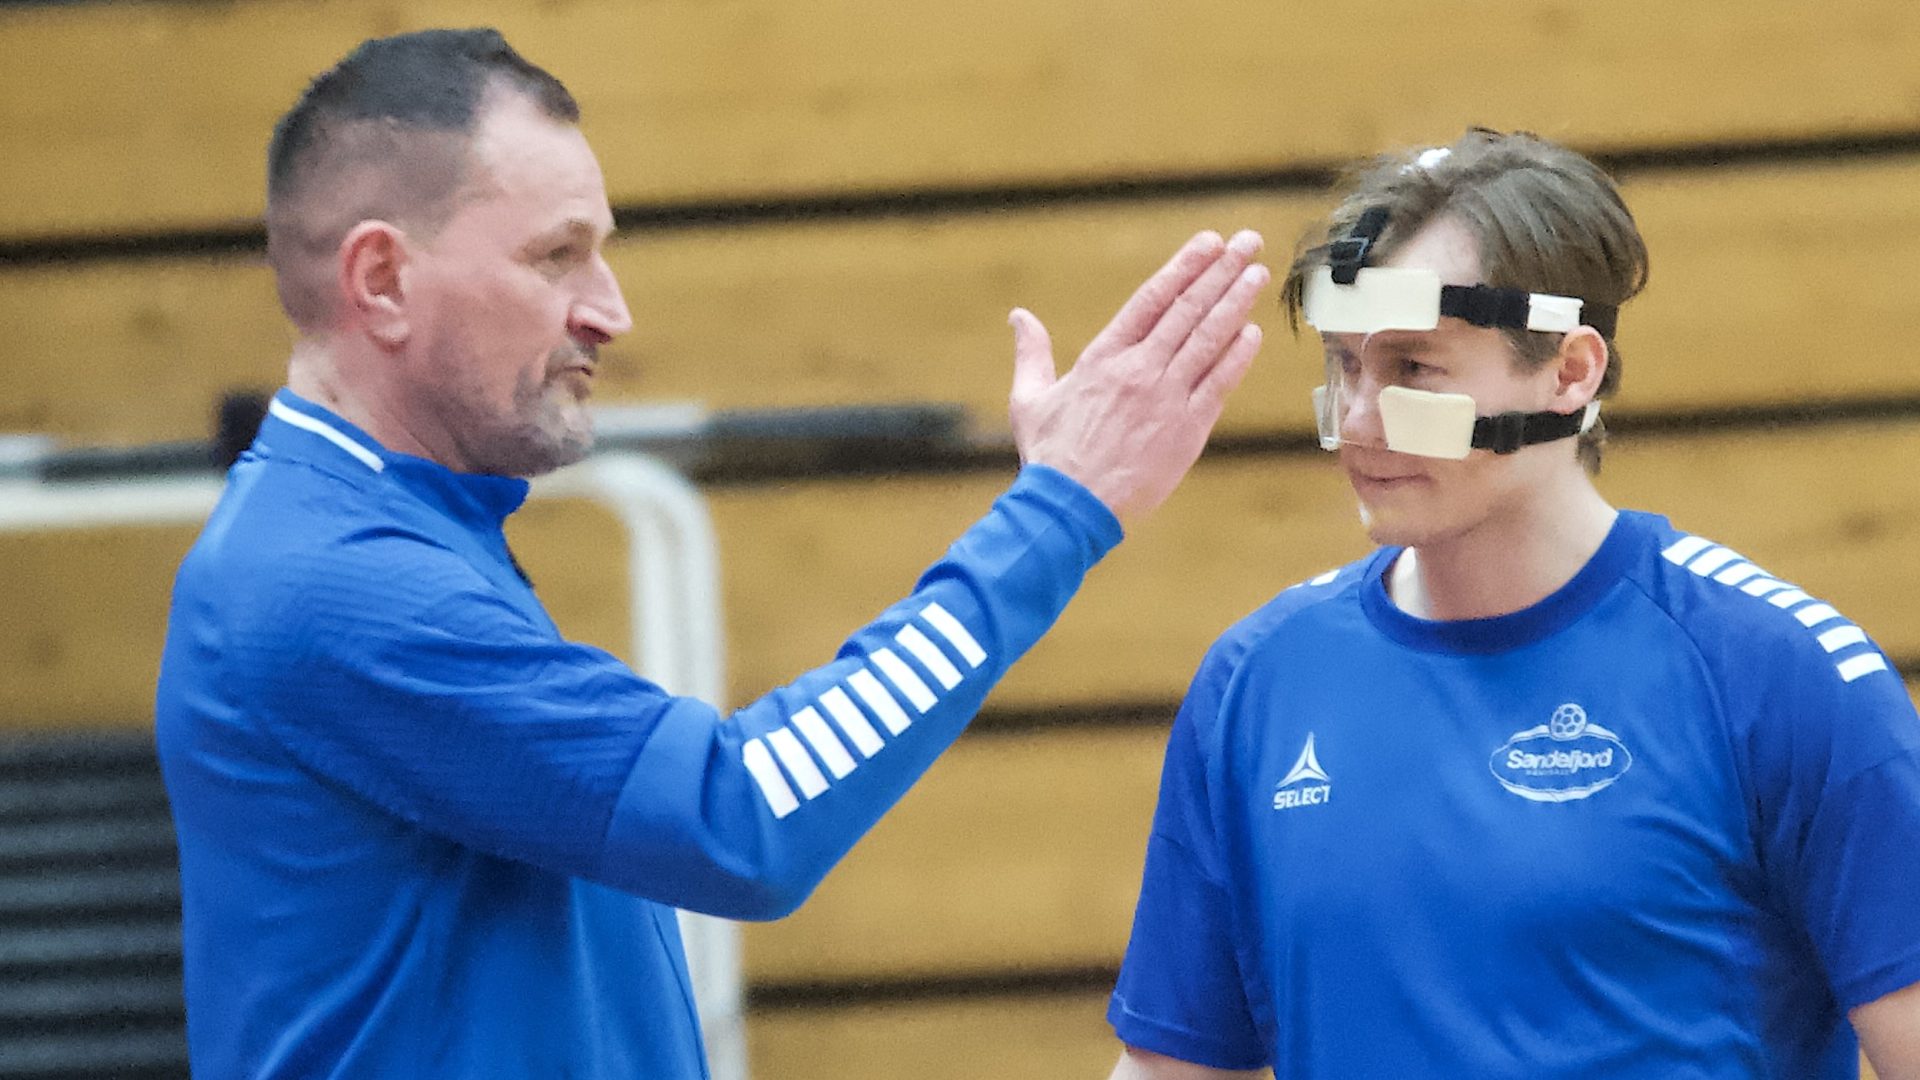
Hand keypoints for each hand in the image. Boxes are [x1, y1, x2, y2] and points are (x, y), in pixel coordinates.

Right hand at [1008, 229, 1267, 524]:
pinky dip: (1237, 357)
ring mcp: (1166, 399)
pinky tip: (1252, 333)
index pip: (1152, 299)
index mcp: (1103, 357)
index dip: (1184, 266)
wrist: (1070, 507)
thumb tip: (1018, 316)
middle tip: (1248, 242)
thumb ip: (1031, 352)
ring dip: (1235, 304)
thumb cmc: (1049, 456)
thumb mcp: (1029, 399)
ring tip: (1257, 274)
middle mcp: (1139, 370)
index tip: (1209, 242)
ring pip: (1208, 339)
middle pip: (1187, 310)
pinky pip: (1218, 384)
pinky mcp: (1186, 431)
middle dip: (1221, 272)